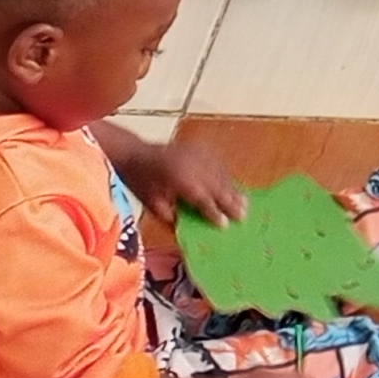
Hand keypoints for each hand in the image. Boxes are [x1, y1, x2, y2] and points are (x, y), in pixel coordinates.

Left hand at [131, 117, 246, 226]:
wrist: (134, 153)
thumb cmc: (141, 183)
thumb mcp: (152, 205)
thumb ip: (172, 217)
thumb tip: (192, 231)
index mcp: (176, 177)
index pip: (200, 197)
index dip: (213, 212)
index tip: (224, 225)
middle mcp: (189, 162)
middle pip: (215, 184)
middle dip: (230, 201)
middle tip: (243, 216)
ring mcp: (195, 152)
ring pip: (220, 173)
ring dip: (233, 188)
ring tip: (244, 203)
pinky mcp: (198, 147)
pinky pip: (218, 163)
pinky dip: (227, 175)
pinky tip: (234, 187)